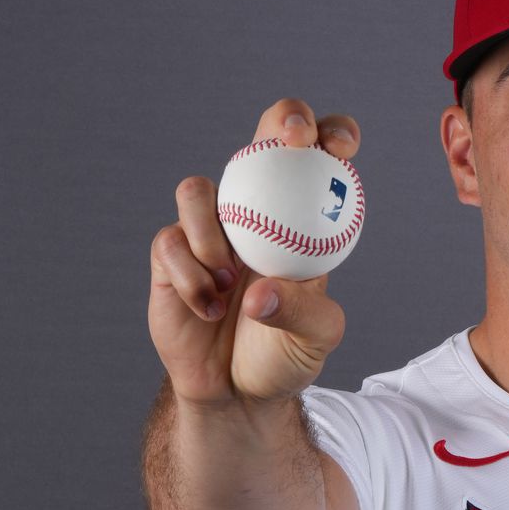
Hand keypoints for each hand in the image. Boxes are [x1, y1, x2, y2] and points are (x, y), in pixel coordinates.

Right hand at [148, 99, 360, 404]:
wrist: (238, 391)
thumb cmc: (287, 353)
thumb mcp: (317, 337)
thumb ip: (301, 310)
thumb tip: (259, 292)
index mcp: (303, 218)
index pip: (321, 157)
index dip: (332, 133)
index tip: (338, 148)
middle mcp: (257, 210)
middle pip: (263, 137)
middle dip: (281, 118)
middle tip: (290, 142)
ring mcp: (210, 228)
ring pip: (198, 190)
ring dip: (212, 234)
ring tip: (228, 282)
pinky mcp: (170, 254)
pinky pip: (171, 241)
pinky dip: (192, 277)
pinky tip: (209, 308)